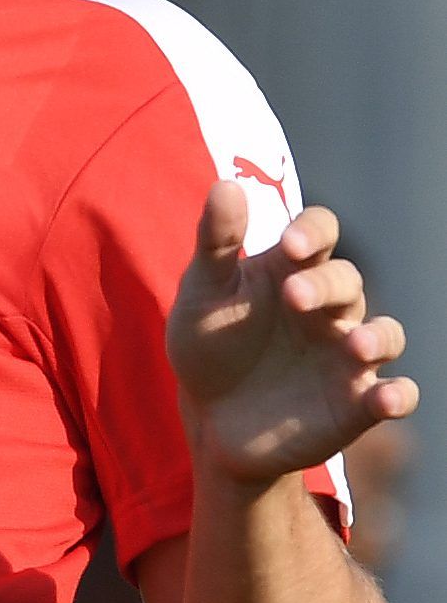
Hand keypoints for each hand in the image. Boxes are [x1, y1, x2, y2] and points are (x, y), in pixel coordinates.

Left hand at [166, 180, 418, 482]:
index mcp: (290, 270)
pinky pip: (395, 395)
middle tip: (293, 297)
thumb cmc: (208, 341)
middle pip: (347, 280)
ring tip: (353, 344)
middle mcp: (327, 307)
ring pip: (387, 333)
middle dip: (327, 285)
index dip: (312, 231)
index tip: (289, 243)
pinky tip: (385, 397)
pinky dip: (399, 395)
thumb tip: (226, 185)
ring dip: (378, 337)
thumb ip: (215, 241)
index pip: (320, 232)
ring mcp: (345, 355)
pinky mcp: (355, 404)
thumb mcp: (203, 290)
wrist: (209, 417)